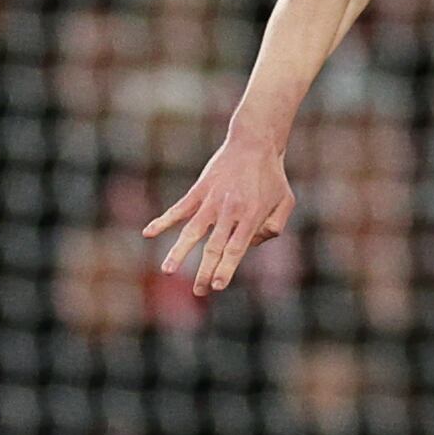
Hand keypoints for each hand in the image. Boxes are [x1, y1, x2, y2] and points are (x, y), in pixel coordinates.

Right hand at [145, 130, 295, 293]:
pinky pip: (179, 209)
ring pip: (192, 231)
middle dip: (205, 272)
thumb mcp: (286, 201)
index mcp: (250, 216)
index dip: (225, 269)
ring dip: (179, 252)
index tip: (217, 286)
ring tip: (168, 271)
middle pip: (214, 247)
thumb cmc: (272, 176)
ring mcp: (211, 200)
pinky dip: (163, 221)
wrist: (253, 143)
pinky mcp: (199, 190)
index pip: (235, 249)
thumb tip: (252, 244)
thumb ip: (275, 227)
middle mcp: (229, 211)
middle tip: (199, 291)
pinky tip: (148, 233)